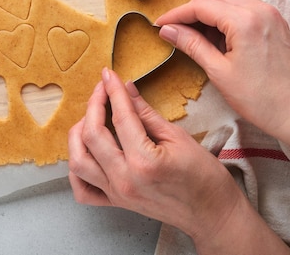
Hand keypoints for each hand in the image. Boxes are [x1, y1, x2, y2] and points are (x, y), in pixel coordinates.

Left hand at [67, 67, 289, 253]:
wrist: (213, 215)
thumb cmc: (205, 177)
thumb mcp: (180, 137)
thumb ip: (147, 113)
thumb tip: (127, 89)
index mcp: (144, 161)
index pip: (120, 117)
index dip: (113, 91)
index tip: (109, 75)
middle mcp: (125, 179)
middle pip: (91, 134)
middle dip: (93, 104)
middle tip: (102, 89)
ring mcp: (117, 194)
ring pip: (78, 160)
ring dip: (78, 134)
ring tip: (90, 117)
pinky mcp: (116, 203)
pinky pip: (82, 190)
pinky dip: (76, 170)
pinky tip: (85, 151)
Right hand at [155, 0, 289, 136]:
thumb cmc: (257, 97)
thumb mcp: (218, 71)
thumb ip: (192, 45)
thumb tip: (167, 30)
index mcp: (245, 21)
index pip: (201, 6)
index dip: (176, 14)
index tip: (160, 24)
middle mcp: (259, 9)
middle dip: (192, 7)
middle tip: (176, 27)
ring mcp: (270, 13)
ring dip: (210, 6)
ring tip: (196, 30)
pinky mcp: (274, 21)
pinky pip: (245, 3)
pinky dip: (226, 10)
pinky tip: (217, 32)